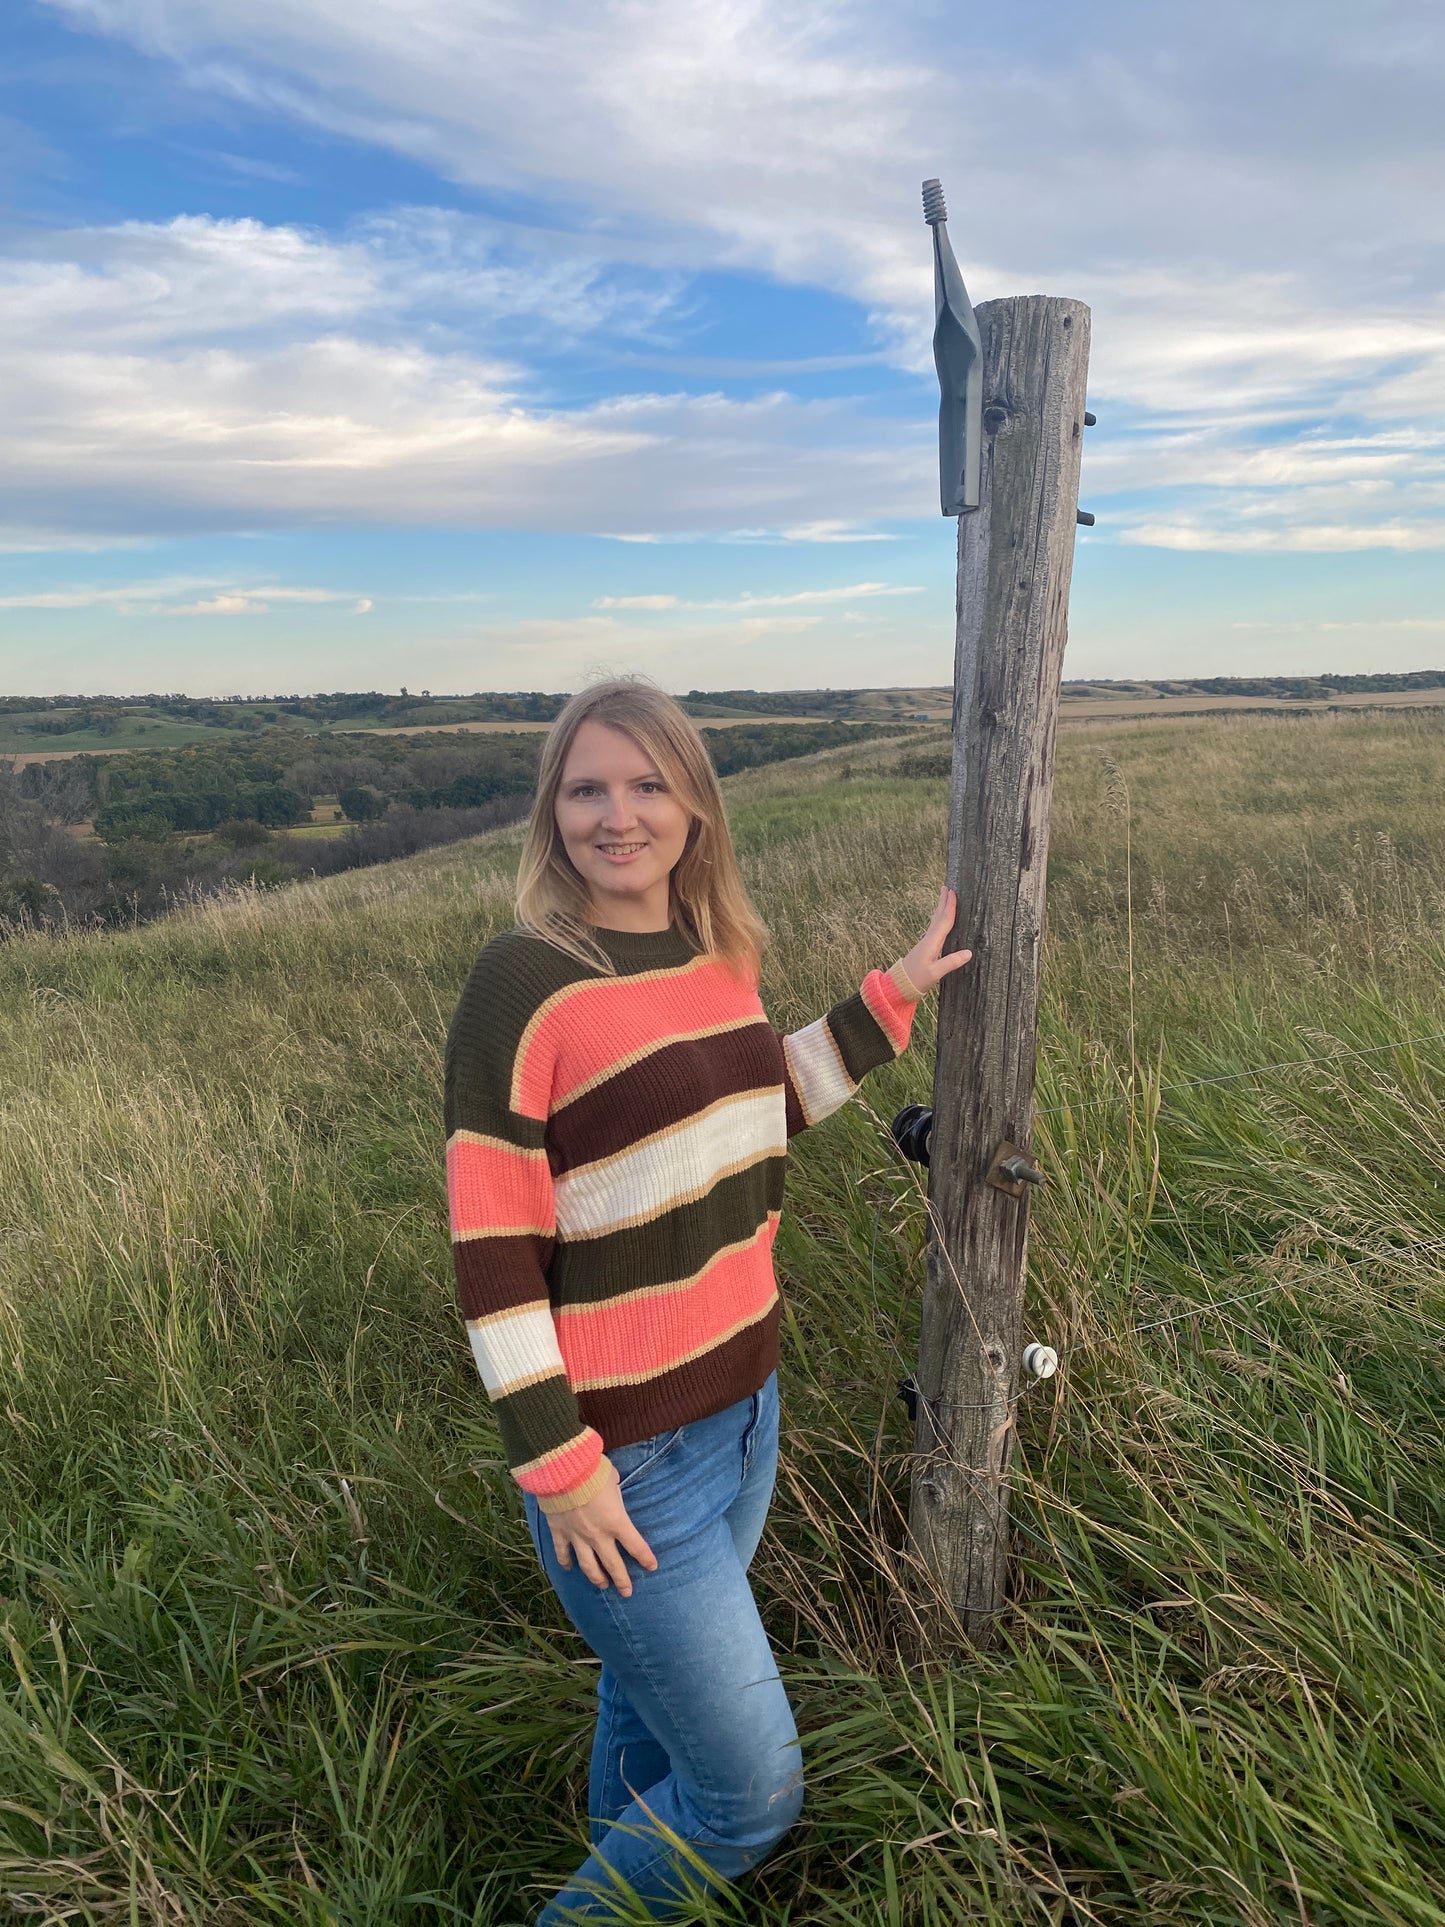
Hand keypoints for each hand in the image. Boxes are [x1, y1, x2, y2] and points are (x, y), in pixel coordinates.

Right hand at [547, 1461, 657, 1595]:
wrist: (563, 1473)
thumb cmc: (593, 1472)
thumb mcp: (612, 1479)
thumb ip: (614, 1489)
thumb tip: (612, 1486)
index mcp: (616, 1522)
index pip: (636, 1546)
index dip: (645, 1558)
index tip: (652, 1566)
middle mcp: (598, 1535)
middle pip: (613, 1564)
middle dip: (622, 1580)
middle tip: (627, 1592)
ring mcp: (577, 1537)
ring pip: (589, 1566)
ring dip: (597, 1578)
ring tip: (602, 1585)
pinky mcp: (560, 1533)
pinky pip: (562, 1553)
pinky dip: (565, 1562)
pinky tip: (569, 1568)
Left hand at [892, 885, 972, 999]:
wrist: (899, 986)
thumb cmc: (916, 980)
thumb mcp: (935, 973)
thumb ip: (951, 962)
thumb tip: (969, 953)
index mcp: (932, 942)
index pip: (944, 921)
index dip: (949, 906)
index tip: (953, 892)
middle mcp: (928, 939)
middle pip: (938, 916)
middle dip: (943, 902)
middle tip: (947, 886)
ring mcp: (926, 943)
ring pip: (935, 921)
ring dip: (941, 908)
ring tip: (945, 898)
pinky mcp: (925, 948)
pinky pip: (935, 929)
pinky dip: (939, 920)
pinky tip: (940, 921)